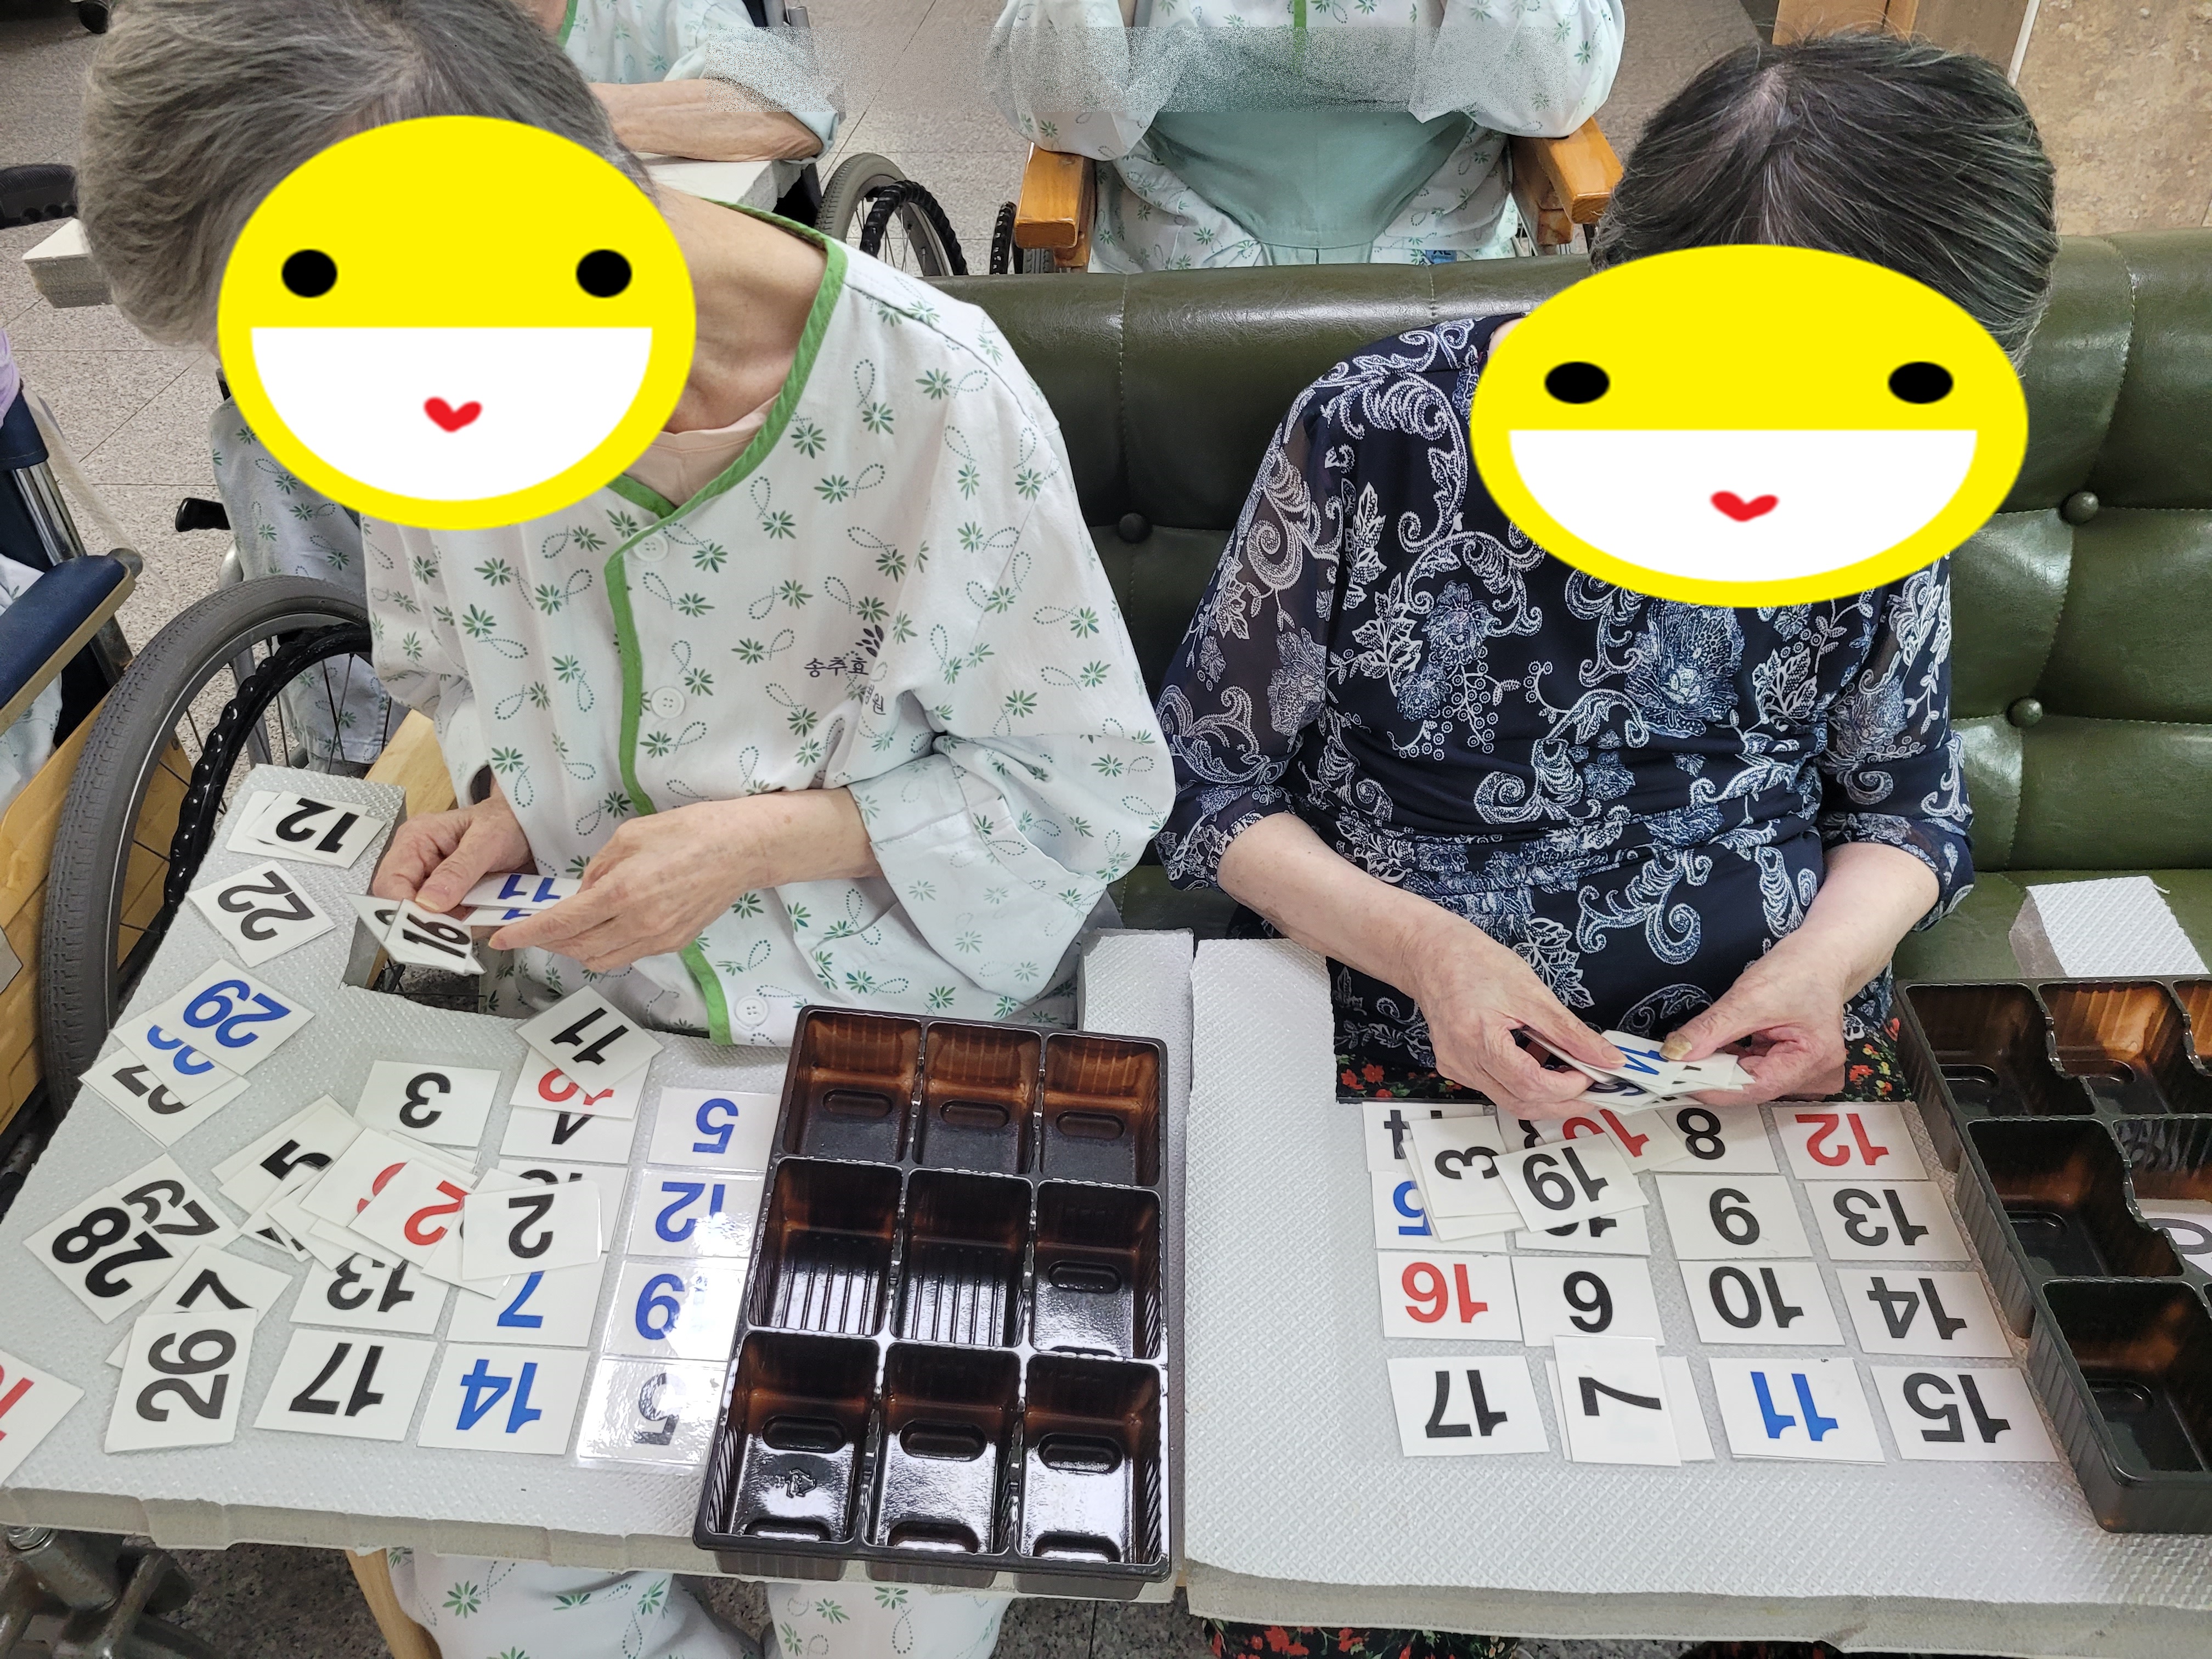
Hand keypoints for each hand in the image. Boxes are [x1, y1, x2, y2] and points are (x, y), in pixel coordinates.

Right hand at [369, 789, 532, 913]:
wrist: (530, 827)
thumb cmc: (506, 822)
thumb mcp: (487, 841)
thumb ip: (459, 870)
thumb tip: (427, 903)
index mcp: (415, 840)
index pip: (390, 882)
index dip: (402, 909)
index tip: (426, 926)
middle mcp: (419, 864)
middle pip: (404, 907)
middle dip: (431, 923)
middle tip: (459, 930)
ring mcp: (435, 885)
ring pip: (431, 921)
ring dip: (455, 928)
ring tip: (482, 915)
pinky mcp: (453, 900)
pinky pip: (454, 924)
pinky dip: (470, 926)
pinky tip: (488, 916)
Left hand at [491, 790, 878, 972]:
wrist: (741, 849)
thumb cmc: (689, 832)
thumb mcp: (629, 837)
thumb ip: (598, 870)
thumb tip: (582, 894)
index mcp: (621, 894)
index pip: (560, 924)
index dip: (526, 935)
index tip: (502, 938)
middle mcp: (638, 924)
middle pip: (577, 949)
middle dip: (549, 942)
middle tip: (533, 929)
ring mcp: (658, 938)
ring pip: (601, 959)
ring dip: (576, 949)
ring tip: (567, 930)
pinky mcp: (674, 942)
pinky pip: (628, 954)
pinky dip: (606, 946)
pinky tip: (605, 927)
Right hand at [1403, 913, 1621, 1116]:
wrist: (1432, 954)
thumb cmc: (1473, 963)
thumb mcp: (1531, 992)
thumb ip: (1570, 1031)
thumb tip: (1605, 1057)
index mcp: (1478, 1038)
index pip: (1530, 1084)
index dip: (1567, 1087)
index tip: (1592, 1075)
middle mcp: (1461, 1060)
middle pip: (1519, 1103)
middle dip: (1562, 1103)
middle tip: (1592, 1091)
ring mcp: (1456, 1067)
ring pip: (1508, 1099)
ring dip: (1544, 1094)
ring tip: (1569, 1073)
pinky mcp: (1456, 1066)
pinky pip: (1495, 1087)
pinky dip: (1522, 1082)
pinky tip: (1538, 1062)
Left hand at [1660, 941, 1851, 1103]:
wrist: (1823, 954)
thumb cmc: (1799, 969)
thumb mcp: (1749, 997)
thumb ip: (1711, 1029)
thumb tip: (1677, 1053)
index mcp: (1813, 1059)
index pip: (1756, 1086)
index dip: (1713, 1086)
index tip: (1678, 1079)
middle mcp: (1812, 1072)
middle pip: (1752, 1085)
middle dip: (1712, 1075)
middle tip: (1674, 1066)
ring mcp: (1801, 1068)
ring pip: (1749, 1077)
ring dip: (1718, 1067)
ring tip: (1687, 1056)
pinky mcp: (1788, 1060)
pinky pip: (1752, 1067)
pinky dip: (1729, 1059)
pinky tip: (1709, 1049)